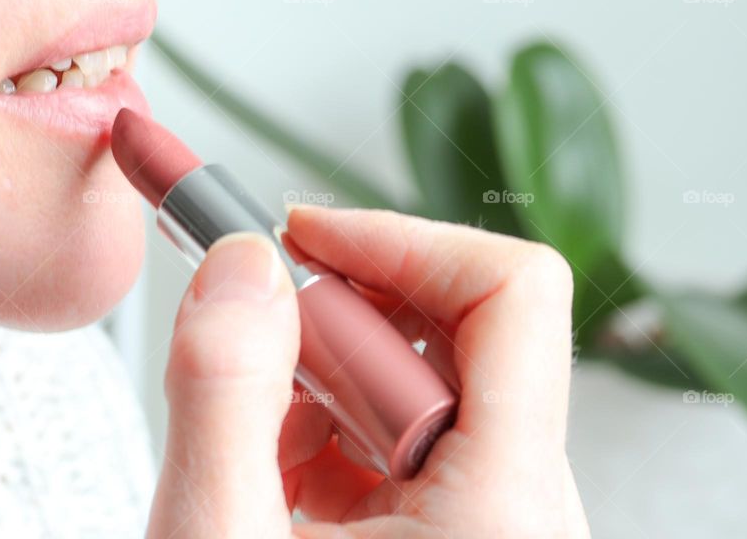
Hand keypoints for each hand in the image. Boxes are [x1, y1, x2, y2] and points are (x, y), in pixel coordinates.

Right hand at [146, 207, 589, 537]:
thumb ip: (223, 389)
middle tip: (245, 345)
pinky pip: (402, 429)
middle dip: (335, 320)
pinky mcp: (456, 526)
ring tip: (253, 452)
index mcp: (503, 507)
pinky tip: (276, 482)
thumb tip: (242, 263)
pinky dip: (326, 426)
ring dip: (320, 380)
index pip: (511, 294)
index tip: (297, 236)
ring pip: (421, 376)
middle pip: (457, 327)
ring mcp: (494, 517)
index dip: (401, 238)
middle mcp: (523, 505)